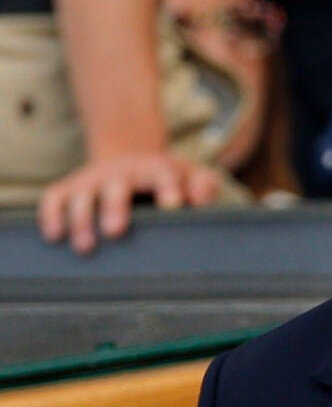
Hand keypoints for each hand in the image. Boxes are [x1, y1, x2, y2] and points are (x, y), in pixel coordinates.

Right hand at [38, 152, 227, 255]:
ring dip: (81, 220)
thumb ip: (204, 185)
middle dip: (114, 208)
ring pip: (81, 196)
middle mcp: (120, 173)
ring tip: (86, 246)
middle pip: (116, 187)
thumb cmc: (167, 179)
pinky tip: (55, 235)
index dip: (168, 188)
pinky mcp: (68, 188)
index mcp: (155, 170)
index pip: (163, 175)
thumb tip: (200, 199)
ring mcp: (91, 180)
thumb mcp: (192, 176)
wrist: (131, 160)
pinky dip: (51, 215)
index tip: (173, 206)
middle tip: (115, 231)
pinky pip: (53, 199)